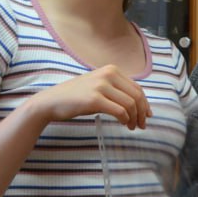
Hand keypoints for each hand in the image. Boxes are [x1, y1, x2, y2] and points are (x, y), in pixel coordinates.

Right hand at [32, 65, 150, 128]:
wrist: (50, 101)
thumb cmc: (76, 96)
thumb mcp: (99, 86)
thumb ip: (117, 90)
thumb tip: (140, 105)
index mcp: (111, 69)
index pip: (137, 87)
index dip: (145, 103)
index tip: (147, 115)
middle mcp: (108, 74)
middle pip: (137, 95)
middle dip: (142, 112)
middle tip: (142, 125)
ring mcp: (101, 86)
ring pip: (130, 104)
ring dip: (134, 118)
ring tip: (132, 127)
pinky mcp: (94, 99)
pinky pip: (119, 111)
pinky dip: (125, 119)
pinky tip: (123, 124)